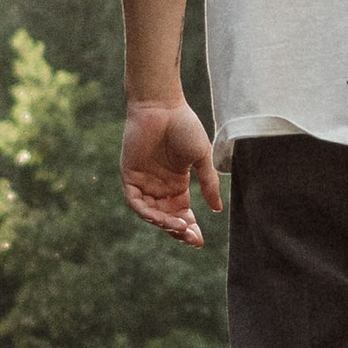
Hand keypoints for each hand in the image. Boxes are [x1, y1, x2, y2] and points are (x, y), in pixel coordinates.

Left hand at [121, 99, 222, 245]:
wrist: (162, 105)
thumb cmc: (184, 126)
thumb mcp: (201, 158)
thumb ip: (208, 183)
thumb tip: (217, 209)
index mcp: (176, 183)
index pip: (181, 213)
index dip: (189, 228)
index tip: (200, 241)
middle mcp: (159, 186)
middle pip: (167, 217)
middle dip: (178, 230)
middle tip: (191, 238)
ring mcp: (144, 181)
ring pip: (151, 213)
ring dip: (164, 223)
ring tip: (179, 227)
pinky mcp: (129, 175)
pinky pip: (135, 201)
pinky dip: (147, 212)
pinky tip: (161, 217)